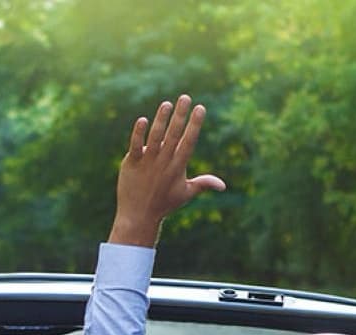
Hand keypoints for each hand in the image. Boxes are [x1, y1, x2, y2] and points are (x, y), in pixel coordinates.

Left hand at [110, 94, 224, 246]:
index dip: (195, 124)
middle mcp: (164, 162)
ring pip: (155, 136)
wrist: (139, 215)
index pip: (188, 141)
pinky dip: (138, 133)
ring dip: (161, 119)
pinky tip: (143, 119)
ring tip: (167, 104)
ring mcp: (147, 161)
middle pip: (173, 134)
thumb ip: (204, 184)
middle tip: (185, 97)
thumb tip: (223, 185)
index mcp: (178, 167)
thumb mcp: (186, 194)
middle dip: (180, 115)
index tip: (200, 108)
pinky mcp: (132, 162)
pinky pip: (135, 145)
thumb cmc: (164, 204)